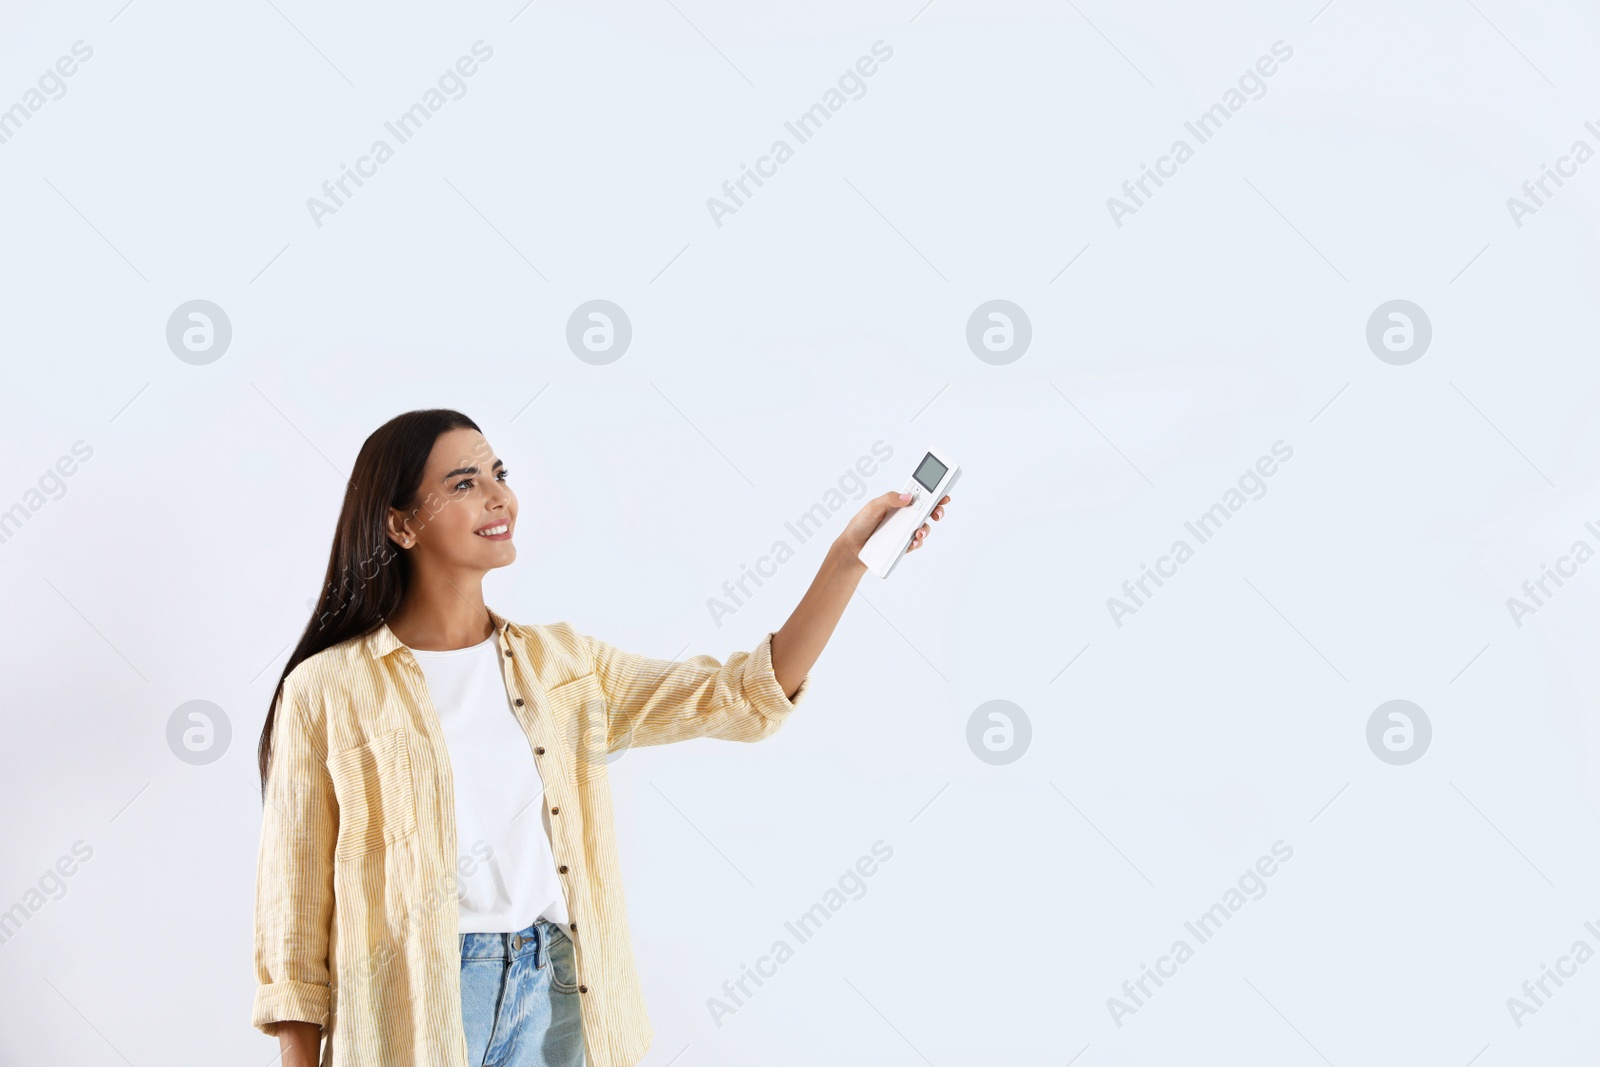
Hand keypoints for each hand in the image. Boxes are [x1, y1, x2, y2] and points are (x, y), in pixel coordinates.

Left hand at [837, 490, 951, 555]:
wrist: (852, 547)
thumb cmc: (861, 524)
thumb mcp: (873, 506)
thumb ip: (889, 499)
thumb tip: (907, 497)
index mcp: (899, 503)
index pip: (920, 495)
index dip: (934, 493)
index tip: (943, 494)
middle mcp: (905, 516)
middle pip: (927, 511)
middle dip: (937, 510)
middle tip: (938, 513)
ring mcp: (905, 530)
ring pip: (924, 527)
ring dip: (926, 529)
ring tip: (919, 532)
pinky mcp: (903, 544)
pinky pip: (916, 543)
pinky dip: (917, 542)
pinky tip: (912, 541)